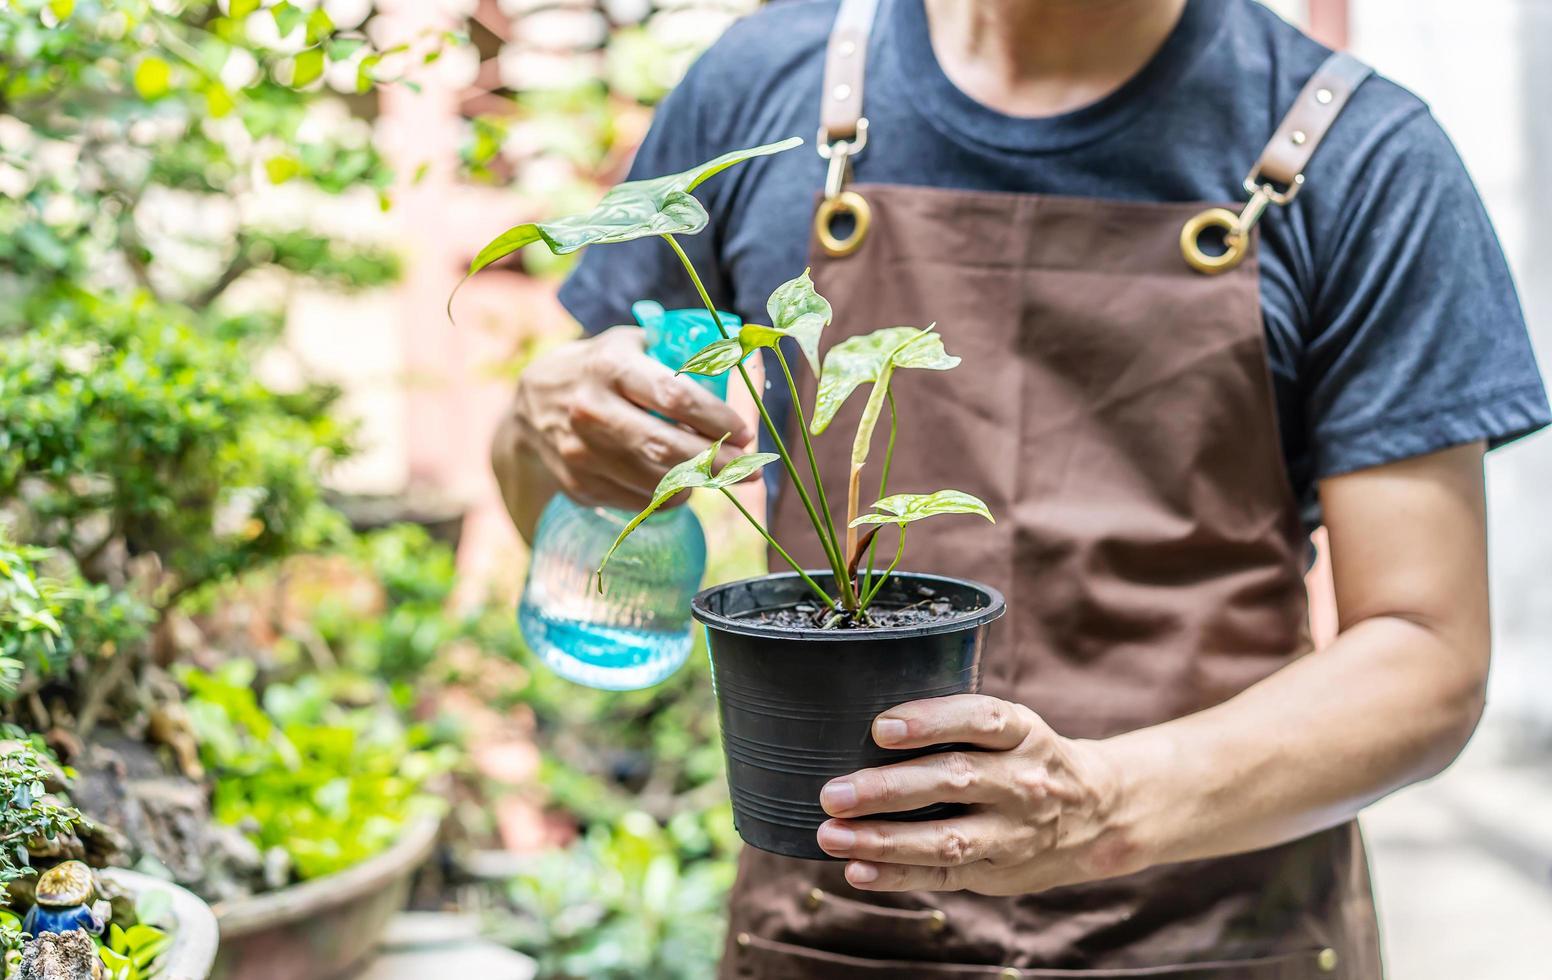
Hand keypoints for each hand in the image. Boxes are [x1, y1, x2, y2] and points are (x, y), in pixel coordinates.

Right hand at [497, 326, 751, 512]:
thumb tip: (738, 364)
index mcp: (610, 366)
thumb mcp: (628, 345)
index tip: (743, 430)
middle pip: (667, 447)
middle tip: (749, 467)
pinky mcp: (581, 485)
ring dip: (698, 482)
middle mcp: (592, 411)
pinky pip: (641, 501)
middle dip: (718, 461)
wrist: (529, 408)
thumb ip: (676, 354)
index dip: (715, 417)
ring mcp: (583, 453)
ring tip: (718, 473)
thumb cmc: (598, 370)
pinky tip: (680, 481)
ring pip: (657, 481)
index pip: (673, 395)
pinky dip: (670, 495)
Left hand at [816, 695, 1139, 895]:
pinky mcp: (997, 871)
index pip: (981, 720)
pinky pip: (944, 875)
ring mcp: (1012, 832)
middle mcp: (1022, 782)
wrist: (1098, 814)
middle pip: (955, 781)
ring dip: (884, 839)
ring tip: (831, 834)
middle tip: (834, 793)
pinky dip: (897, 876)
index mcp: (1024, 734)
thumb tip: (867, 717)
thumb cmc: (1026, 758)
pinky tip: (856, 870)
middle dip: (889, 787)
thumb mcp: (1013, 727)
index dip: (931, 722)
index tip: (882, 727)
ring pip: (946, 837)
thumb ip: (958, 722)